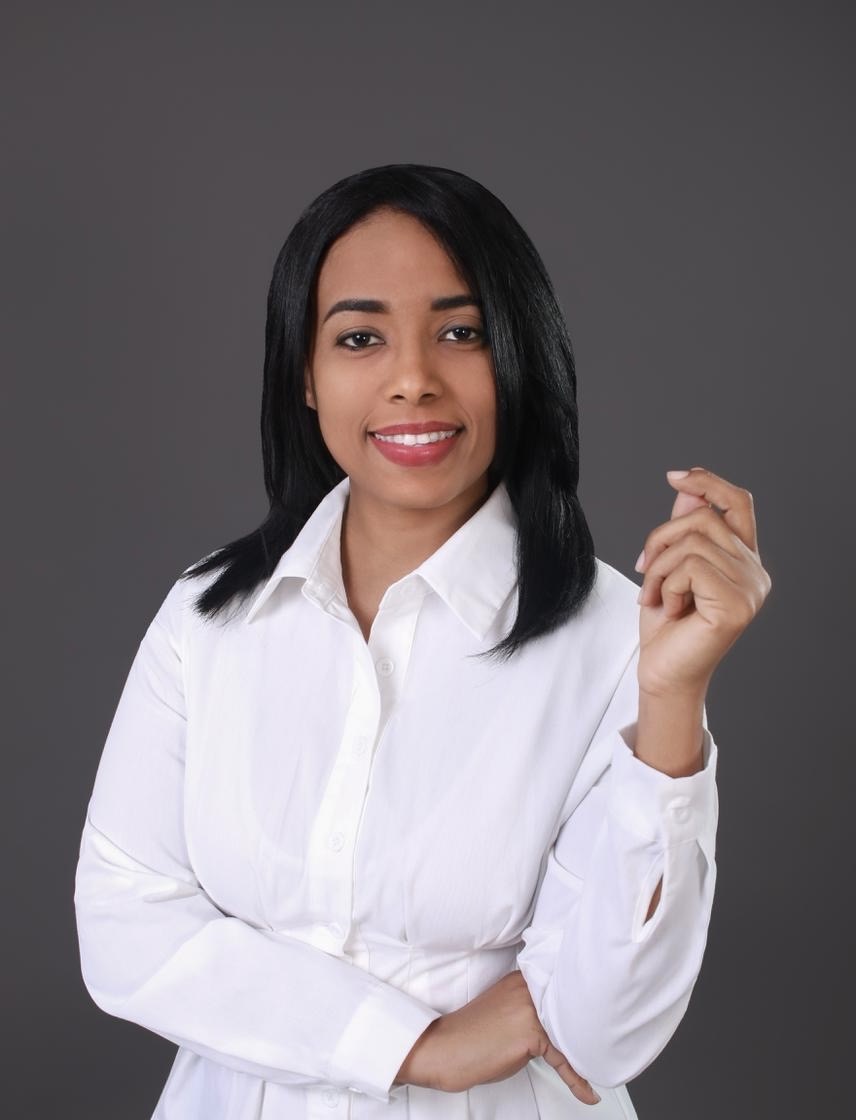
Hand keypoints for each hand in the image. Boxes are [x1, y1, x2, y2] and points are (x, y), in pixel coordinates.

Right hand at [394, 969, 599, 1104]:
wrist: (445, 1048)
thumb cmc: (473, 1035)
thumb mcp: (506, 1011)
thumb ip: (532, 1009)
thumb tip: (557, 1022)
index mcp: (522, 978)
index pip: (561, 989)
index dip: (583, 1005)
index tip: (602, 1018)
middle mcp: (528, 987)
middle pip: (570, 1009)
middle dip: (589, 1030)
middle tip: (608, 1046)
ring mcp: (530, 1007)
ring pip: (569, 1032)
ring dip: (585, 1054)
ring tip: (598, 1068)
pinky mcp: (530, 1032)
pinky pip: (562, 1059)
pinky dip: (577, 1079)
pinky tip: (587, 1092)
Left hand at [635, 466, 771, 696]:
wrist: (662, 672)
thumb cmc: (665, 625)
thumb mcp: (668, 567)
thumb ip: (683, 531)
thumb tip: (687, 489)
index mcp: (743, 560)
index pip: (738, 504)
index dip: (709, 483)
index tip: (675, 477)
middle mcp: (755, 572)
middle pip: (703, 519)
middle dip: (661, 539)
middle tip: (643, 570)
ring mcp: (751, 589)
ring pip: (693, 543)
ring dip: (659, 568)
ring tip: (653, 596)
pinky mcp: (737, 605)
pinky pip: (691, 568)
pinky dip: (666, 586)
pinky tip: (669, 610)